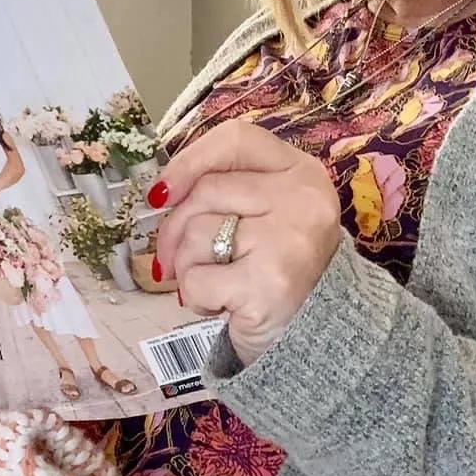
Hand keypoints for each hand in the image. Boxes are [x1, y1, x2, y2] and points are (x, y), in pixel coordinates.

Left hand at [153, 123, 341, 364]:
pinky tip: (224, 305)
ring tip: (218, 283)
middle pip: (205, 191)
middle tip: (177, 259)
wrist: (316, 335)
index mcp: (301, 171)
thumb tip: (160, 195)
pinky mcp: (268, 284)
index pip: (236, 139)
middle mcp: (302, 199)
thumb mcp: (266, 213)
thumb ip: (224, 190)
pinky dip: (197, 297)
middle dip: (176, 229)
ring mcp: (287, 240)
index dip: (189, 161)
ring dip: (188, 267)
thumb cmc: (278, 268)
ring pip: (196, 234)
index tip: (163, 193)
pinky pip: (197, 279)